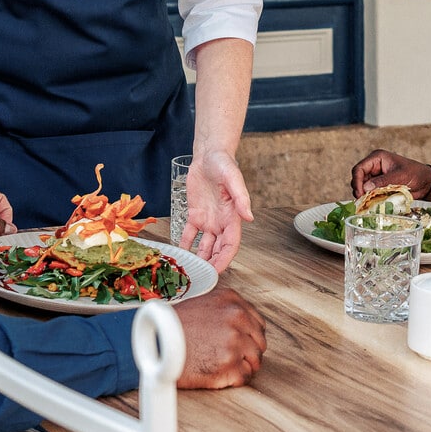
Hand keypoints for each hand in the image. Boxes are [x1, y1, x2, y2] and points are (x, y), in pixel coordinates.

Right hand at [172, 289, 266, 388]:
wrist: (153, 344)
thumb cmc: (170, 327)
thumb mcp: (202, 304)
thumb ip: (224, 311)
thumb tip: (241, 325)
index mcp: (231, 300)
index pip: (257, 322)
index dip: (249, 336)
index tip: (241, 343)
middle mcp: (236, 318)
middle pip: (259, 341)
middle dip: (248, 352)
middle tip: (231, 358)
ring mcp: (235, 341)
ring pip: (255, 360)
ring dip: (242, 366)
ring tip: (223, 367)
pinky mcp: (229, 364)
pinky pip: (244, 377)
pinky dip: (233, 379)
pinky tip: (219, 375)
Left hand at [184, 150, 252, 273]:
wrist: (209, 155)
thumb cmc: (224, 164)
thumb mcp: (234, 179)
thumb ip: (241, 198)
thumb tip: (250, 217)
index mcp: (232, 216)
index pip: (231, 244)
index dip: (225, 259)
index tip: (216, 271)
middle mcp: (221, 222)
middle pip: (218, 249)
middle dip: (211, 263)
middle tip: (201, 276)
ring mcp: (208, 220)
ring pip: (204, 245)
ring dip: (200, 257)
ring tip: (190, 269)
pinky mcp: (195, 214)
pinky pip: (190, 234)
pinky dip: (185, 244)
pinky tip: (180, 253)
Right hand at [350, 149, 430, 199]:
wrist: (426, 182)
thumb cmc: (415, 174)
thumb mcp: (399, 176)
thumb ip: (383, 181)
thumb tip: (366, 187)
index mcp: (378, 158)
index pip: (359, 169)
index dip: (357, 181)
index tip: (360, 193)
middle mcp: (374, 166)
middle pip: (358, 178)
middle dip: (359, 189)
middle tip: (362, 201)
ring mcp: (376, 176)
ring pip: (363, 186)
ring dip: (364, 195)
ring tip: (367, 203)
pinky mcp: (380, 186)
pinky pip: (370, 192)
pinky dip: (370, 198)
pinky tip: (372, 204)